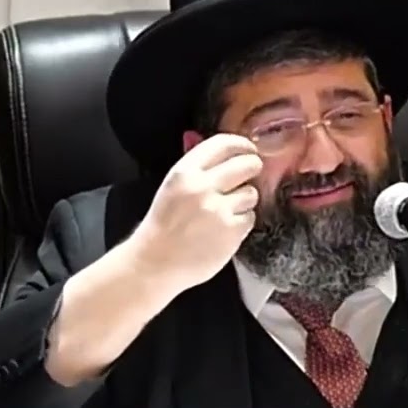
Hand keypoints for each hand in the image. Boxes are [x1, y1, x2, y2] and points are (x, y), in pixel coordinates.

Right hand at [130, 133, 263, 290]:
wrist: (155, 263)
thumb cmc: (164, 225)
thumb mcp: (173, 187)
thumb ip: (199, 168)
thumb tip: (228, 151)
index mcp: (184, 172)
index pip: (223, 144)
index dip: (242, 145)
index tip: (249, 150)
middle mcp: (202, 187)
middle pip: (247, 164)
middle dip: (253, 168)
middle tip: (251, 175)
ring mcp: (218, 210)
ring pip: (251, 192)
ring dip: (244, 201)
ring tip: (226, 212)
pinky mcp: (231, 231)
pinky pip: (250, 217)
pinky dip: (241, 223)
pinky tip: (225, 230)